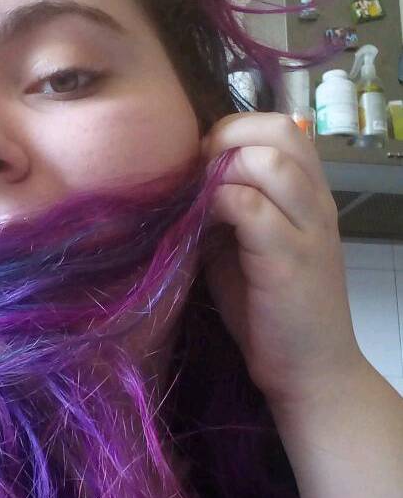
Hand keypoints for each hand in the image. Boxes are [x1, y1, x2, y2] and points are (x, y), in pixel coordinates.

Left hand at [199, 112, 364, 409]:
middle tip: (197, 170)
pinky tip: (200, 226)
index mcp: (307, 194)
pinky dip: (217, 204)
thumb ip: (226, 206)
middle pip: (280, 130)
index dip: (233, 131)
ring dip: (222, 169)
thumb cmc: (269, 307)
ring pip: (269, 162)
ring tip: (199, 197)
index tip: (200, 161)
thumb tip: (182, 177)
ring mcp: (308, 229)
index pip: (281, 126)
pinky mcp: (290, 260)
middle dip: (227, 137)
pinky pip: (251, 208)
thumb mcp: (245, 244)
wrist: (310, 371)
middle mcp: (316, 202)